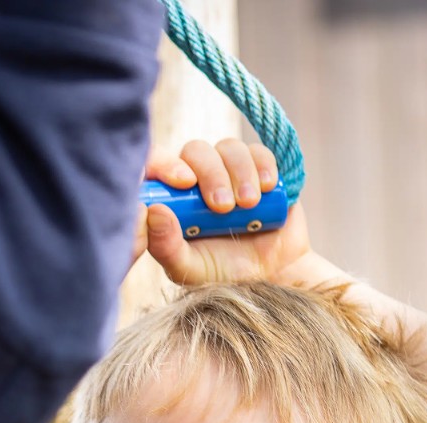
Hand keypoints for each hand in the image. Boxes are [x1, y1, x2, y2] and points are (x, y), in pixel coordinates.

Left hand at [134, 138, 314, 285]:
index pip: (157, 162)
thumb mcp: (192, 268)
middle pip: (196, 151)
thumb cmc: (224, 268)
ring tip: (250, 204)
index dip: (165, 162)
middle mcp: (198, 175)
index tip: (184, 183)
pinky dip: (263, 165)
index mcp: (174, 196)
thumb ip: (167, 247)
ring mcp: (229, 167)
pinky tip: (267, 186)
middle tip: (224, 207)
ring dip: (240, 173)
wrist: (272, 270)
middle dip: (211, 175)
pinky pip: (259, 151)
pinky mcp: (259, 165)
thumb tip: (154, 212)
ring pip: (229, 148)